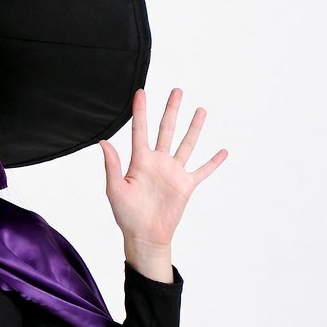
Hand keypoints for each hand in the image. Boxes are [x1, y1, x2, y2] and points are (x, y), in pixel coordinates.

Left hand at [99, 88, 226, 280]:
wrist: (144, 235)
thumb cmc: (126, 214)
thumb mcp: (114, 189)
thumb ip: (112, 165)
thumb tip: (103, 142)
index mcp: (139, 161)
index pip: (140, 130)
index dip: (140, 111)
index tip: (141, 92)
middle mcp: (158, 162)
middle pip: (166, 130)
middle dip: (171, 110)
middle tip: (177, 90)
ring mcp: (173, 172)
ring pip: (186, 144)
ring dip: (194, 128)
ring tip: (201, 110)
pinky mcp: (186, 186)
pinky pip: (202, 171)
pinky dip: (213, 162)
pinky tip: (223, 151)